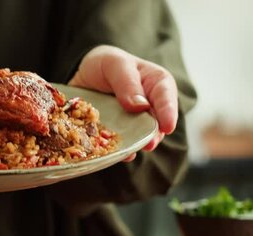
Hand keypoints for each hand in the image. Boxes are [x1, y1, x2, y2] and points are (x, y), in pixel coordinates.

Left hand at [69, 45, 178, 160]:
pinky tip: (117, 154)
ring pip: (140, 137)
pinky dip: (119, 151)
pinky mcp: (118, 134)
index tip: (167, 126)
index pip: (166, 97)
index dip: (168, 112)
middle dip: (153, 135)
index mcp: (156, 83)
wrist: (84, 76)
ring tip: (131, 151)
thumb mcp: (114, 64)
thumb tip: (140, 106)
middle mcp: (149, 106)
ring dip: (136, 145)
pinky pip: (121, 145)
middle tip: (149, 144)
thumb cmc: (105, 64)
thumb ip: (126, 81)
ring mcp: (134, 123)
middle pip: (156, 123)